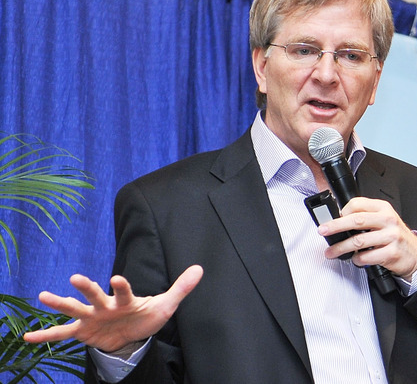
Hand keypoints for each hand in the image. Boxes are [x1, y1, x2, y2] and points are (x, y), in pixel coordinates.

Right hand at [23, 265, 202, 352]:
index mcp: (125, 299)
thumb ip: (181, 288)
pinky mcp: (84, 332)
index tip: (116, 278)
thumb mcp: (165, 304)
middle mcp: (105, 306)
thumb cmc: (147, 315)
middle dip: (86, 288)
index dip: (121, 285)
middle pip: (95, 296)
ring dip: (60, 304)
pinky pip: (63, 334)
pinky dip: (47, 335)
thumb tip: (200, 268)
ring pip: (75, 310)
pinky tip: (28, 337)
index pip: (123, 291)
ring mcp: (92, 318)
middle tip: (75, 278)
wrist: (132, 332)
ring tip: (43, 296)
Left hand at [321, 197, 416, 280]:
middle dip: (335, 227)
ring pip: (358, 241)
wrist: (415, 253)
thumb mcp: (384, 219)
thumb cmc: (395, 236)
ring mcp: (391, 236)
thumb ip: (365, 216)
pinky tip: (355, 259)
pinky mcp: (391, 253)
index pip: (357, 204)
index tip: (331, 219)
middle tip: (323, 231)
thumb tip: (338, 219)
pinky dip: (356, 259)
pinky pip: (366, 257)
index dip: (341, 212)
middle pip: (356, 220)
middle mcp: (388, 220)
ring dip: (340, 248)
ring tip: (331, 252)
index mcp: (383, 208)